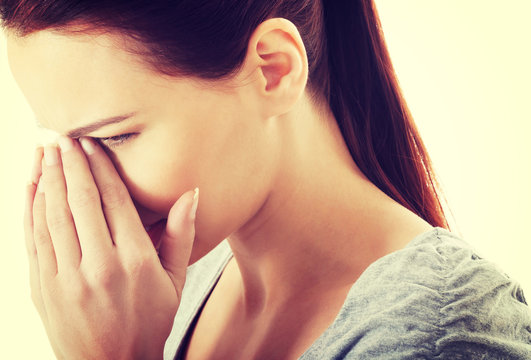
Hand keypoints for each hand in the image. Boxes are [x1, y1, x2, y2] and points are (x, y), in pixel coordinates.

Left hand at [24, 136, 198, 359]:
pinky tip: (33, 185)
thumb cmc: (149, 322)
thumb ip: (181, 235)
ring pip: (52, 214)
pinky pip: (34, 238)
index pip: (113, 200)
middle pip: (79, 200)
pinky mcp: (43, 288)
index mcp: (135, 261)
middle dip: (70, 163)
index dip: (100, 167)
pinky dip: (30, 207)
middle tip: (64, 135)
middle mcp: (99, 266)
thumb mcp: (175, 281)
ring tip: (46, 150)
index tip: (92, 143)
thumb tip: (191, 194)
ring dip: (48, 178)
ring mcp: (66, 278)